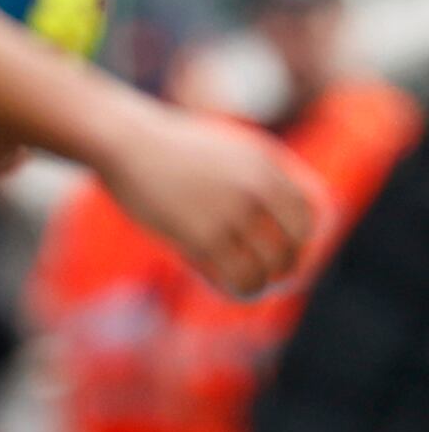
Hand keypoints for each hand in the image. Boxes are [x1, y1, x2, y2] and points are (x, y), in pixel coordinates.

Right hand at [92, 102, 322, 298]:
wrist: (125, 142)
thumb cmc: (170, 146)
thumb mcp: (225, 147)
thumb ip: (256, 172)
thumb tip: (279, 205)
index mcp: (264, 167)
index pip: (306, 213)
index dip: (301, 236)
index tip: (286, 246)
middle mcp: (254, 190)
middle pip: (293, 243)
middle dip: (286, 263)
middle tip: (270, 270)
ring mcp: (228, 214)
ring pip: (269, 266)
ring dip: (263, 280)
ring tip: (249, 282)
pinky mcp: (202, 237)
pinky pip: (240, 276)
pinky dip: (242, 289)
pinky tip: (233, 289)